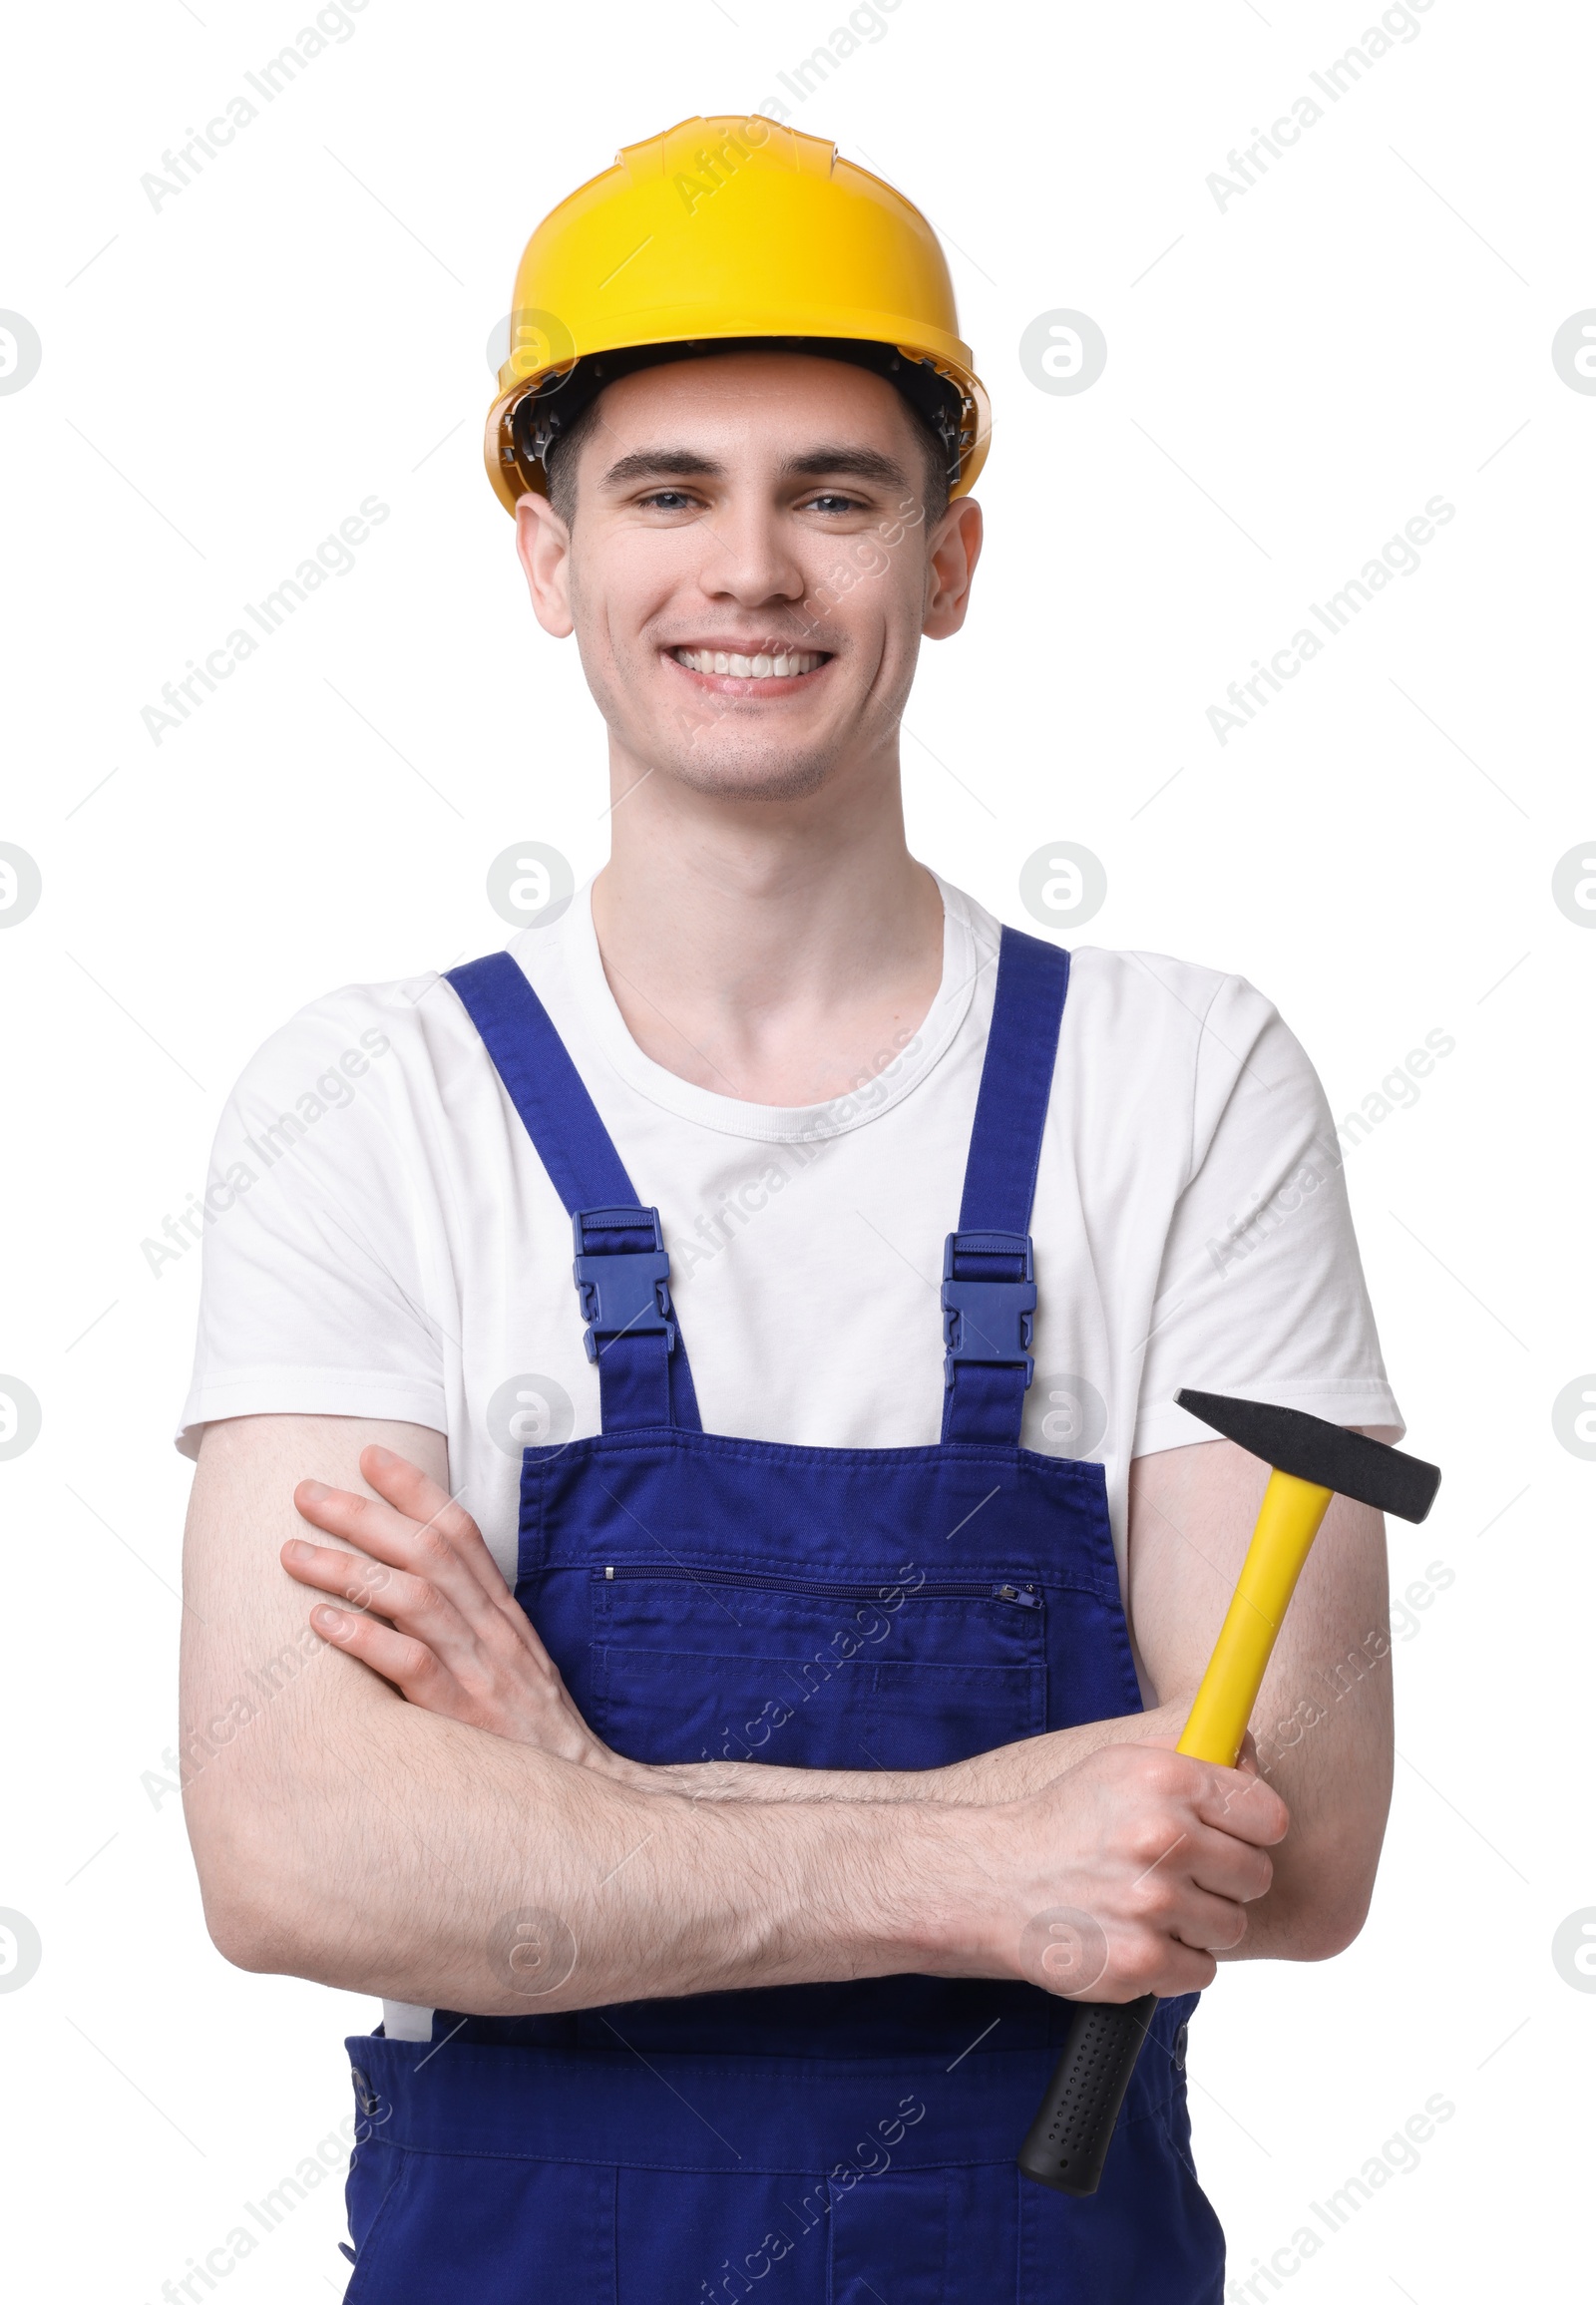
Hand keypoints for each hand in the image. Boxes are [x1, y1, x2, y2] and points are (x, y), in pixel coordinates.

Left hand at [282, 1445, 620, 1773]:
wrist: (578, 1788)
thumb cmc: (529, 1728)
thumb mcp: (510, 1659)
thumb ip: (468, 1621)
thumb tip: (407, 1584)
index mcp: (502, 1611)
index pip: (459, 1530)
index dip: (414, 1488)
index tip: (369, 1456)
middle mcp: (492, 1629)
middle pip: (427, 1551)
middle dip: (363, 1514)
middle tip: (307, 1492)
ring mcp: (479, 1669)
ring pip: (413, 1596)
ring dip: (348, 1568)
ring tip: (293, 1553)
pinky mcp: (463, 1714)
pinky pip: (411, 1664)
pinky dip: (365, 1637)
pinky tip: (323, 1622)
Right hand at [956, 1740, 1288, 2000]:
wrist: (995, 1881)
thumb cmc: (1067, 1822)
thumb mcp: (1122, 1762)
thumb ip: (1196, 1753)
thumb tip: (1251, 1758)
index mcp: (1166, 1780)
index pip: (1269, 1816)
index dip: (1254, 1829)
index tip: (1234, 1835)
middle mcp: (1161, 1838)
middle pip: (1257, 1876)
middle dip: (1226, 1878)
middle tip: (1184, 1872)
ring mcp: (1151, 1904)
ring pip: (1232, 1926)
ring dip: (1201, 1922)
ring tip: (1152, 1904)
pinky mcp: (1140, 1962)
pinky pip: (1204, 1970)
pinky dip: (1177, 1960)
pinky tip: (1139, 1934)